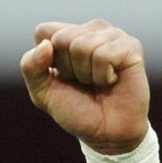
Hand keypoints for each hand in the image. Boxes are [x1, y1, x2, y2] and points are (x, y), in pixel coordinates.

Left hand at [20, 19, 149, 153]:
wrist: (105, 132)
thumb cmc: (75, 109)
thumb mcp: (42, 92)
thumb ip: (31, 68)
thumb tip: (46, 45)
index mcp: (66, 35)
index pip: (43, 32)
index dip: (46, 60)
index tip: (60, 76)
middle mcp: (90, 30)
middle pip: (62, 38)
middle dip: (67, 68)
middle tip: (82, 82)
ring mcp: (112, 35)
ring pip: (82, 46)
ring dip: (85, 74)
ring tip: (97, 82)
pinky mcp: (130, 45)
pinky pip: (104, 55)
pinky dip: (103, 76)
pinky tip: (112, 80)